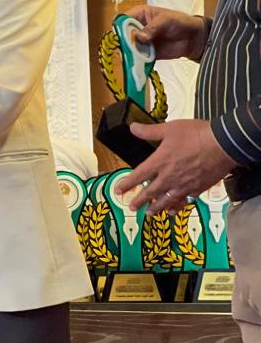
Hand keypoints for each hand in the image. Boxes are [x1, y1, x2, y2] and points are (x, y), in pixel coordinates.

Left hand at [113, 119, 237, 212]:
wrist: (224, 145)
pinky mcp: (198, 188)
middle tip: (131, 207)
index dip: (127, 184)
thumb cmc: (196, 135)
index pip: (138, 176)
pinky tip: (173, 212)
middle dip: (139, 200)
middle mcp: (169, 177)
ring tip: (149, 214)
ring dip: (156, 208)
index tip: (118, 191)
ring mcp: (184, 185)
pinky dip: (177, 207)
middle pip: (150, 192)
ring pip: (166, 200)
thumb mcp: (169, 128)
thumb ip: (149, 131)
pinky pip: (184, 201)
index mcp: (159, 162)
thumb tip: (132, 128)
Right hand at [125, 5, 208, 61]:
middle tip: (125, 47)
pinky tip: (137, 62)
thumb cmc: (180, 22)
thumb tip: (139, 37)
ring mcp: (140, 41)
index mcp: (139, 14)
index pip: (124, 19)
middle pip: (123, 34)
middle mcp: (137, 27)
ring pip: (128, 47)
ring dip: (129, 52)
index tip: (120, 34)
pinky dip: (136, 60)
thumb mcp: (166, 19)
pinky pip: (137, 56)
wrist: (194, 38)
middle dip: (123, 41)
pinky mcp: (145, 53)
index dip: (119, 26)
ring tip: (131, 56)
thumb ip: (152, 27)